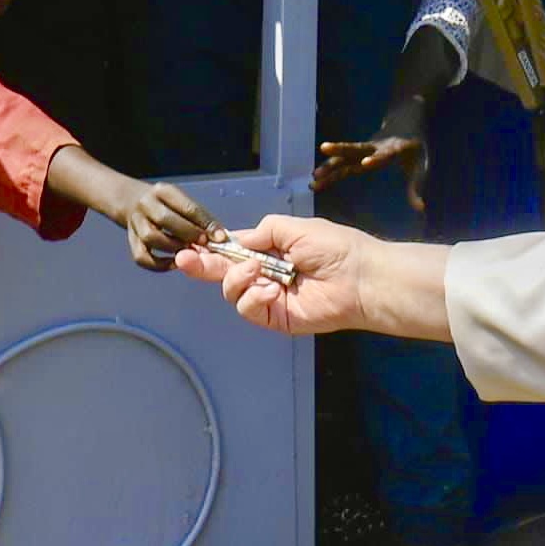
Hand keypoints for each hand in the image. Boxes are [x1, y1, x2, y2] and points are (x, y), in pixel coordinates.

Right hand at [120, 180, 223, 271]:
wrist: (130, 200)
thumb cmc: (165, 204)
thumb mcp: (180, 200)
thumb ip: (198, 217)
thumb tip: (219, 237)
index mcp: (163, 191)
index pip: (186, 206)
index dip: (205, 223)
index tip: (220, 236)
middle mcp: (146, 204)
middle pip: (165, 219)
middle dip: (188, 234)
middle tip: (204, 244)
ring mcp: (135, 223)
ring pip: (151, 237)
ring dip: (173, 247)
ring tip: (188, 252)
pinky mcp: (131, 241)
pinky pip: (141, 257)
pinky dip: (158, 264)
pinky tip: (174, 264)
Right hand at [175, 214, 374, 334]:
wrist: (359, 278)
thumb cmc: (335, 248)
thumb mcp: (295, 228)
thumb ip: (264, 232)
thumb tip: (238, 240)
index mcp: (271, 250)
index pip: (235, 250)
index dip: (212, 248)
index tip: (192, 245)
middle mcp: (266, 273)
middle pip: (225, 273)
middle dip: (203, 266)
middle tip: (185, 259)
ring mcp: (269, 297)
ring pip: (233, 292)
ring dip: (238, 279)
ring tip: (258, 271)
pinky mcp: (276, 317)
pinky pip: (249, 309)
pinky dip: (253, 298)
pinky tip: (270, 290)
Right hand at [312, 101, 429, 211]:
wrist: (405, 121)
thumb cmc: (414, 148)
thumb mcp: (420, 165)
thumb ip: (417, 186)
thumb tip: (421, 208)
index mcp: (392, 148)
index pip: (383, 153)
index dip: (375, 158)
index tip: (365, 163)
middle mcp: (374, 146)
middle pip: (356, 147)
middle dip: (340, 149)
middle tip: (323, 148)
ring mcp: (364, 148)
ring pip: (344, 154)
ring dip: (329, 163)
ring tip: (314, 176)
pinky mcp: (357, 152)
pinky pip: (341, 161)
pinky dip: (329, 168)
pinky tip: (316, 179)